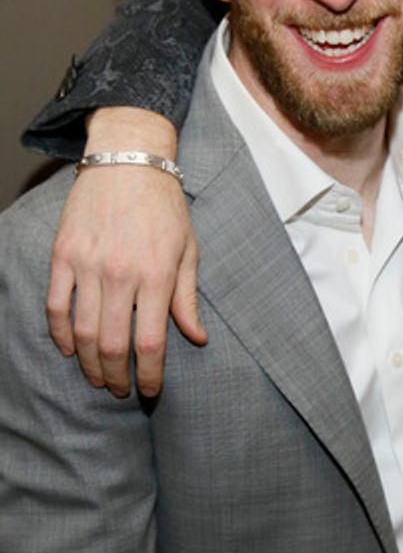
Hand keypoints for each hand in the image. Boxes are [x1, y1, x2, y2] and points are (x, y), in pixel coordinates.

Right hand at [45, 109, 205, 398]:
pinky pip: (55, 305)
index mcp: (157, 276)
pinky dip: (61, 333)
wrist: (127, 160)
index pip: (151, 343)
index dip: (150, 376)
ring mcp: (87, 265)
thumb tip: (196, 338)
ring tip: (98, 377)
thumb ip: (187, 298)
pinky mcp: (63, 255)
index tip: (151, 391)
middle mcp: (120, 274)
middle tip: (121, 391)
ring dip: (89, 364)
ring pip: (83, 333)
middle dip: (117, 378)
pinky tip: (70, 349)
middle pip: (113, 346)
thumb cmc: (164, 207)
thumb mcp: (188, 250)